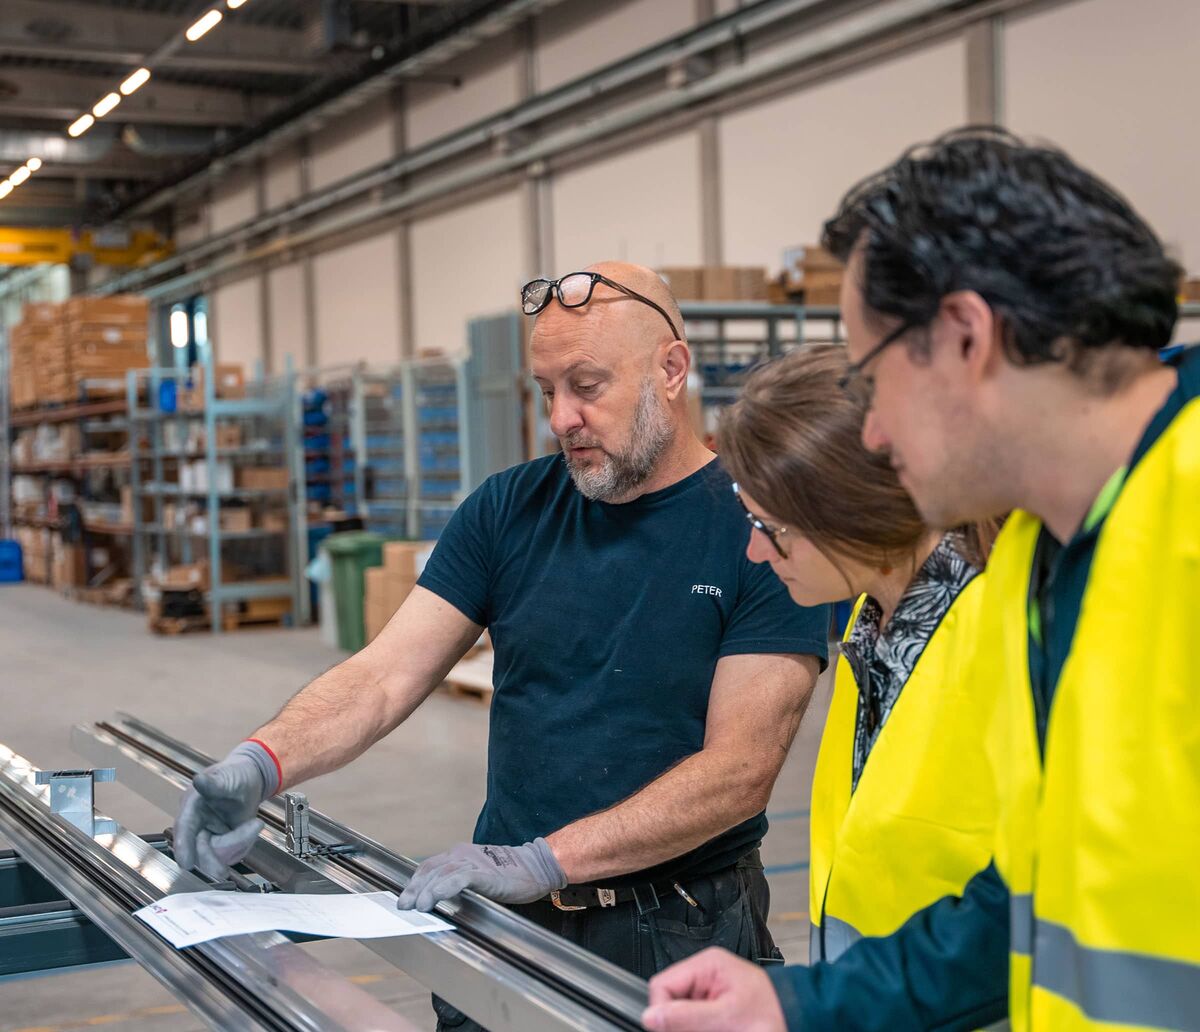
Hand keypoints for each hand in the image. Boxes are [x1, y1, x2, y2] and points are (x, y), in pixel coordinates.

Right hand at [174, 741, 277, 879]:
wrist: (252, 778)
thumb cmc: (237, 774)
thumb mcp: (228, 777)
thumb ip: (214, 784)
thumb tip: (198, 780)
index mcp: (192, 805)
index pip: (185, 827)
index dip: (184, 846)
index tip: (186, 864)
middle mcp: (196, 823)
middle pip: (199, 849)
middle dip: (214, 858)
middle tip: (227, 868)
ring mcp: (208, 834)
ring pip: (216, 855)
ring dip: (237, 845)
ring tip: (255, 824)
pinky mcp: (221, 843)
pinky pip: (230, 854)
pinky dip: (243, 845)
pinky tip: (252, 828)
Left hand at [396, 838, 566, 910]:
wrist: (536, 866)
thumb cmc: (509, 875)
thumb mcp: (479, 875)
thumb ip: (460, 882)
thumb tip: (439, 901)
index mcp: (460, 855)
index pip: (429, 867)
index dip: (414, 882)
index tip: (404, 898)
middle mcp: (462, 854)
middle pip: (431, 870)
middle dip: (414, 888)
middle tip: (403, 906)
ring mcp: (473, 862)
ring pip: (441, 874)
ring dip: (425, 891)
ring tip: (415, 906)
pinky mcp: (484, 872)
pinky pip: (458, 879)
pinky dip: (443, 888)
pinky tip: (433, 898)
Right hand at [642, 948, 786, 1031]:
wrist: (801, 1020)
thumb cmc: (774, 1013)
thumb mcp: (727, 1017)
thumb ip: (687, 1017)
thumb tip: (651, 1016)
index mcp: (706, 966)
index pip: (662, 985)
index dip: (663, 1011)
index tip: (672, 1030)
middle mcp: (705, 976)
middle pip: (670, 1002)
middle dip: (678, 1024)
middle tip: (701, 1030)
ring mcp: (710, 994)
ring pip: (681, 1017)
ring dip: (690, 1028)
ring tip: (718, 1029)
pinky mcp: (716, 1010)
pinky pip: (695, 1023)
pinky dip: (699, 1030)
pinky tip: (718, 1030)